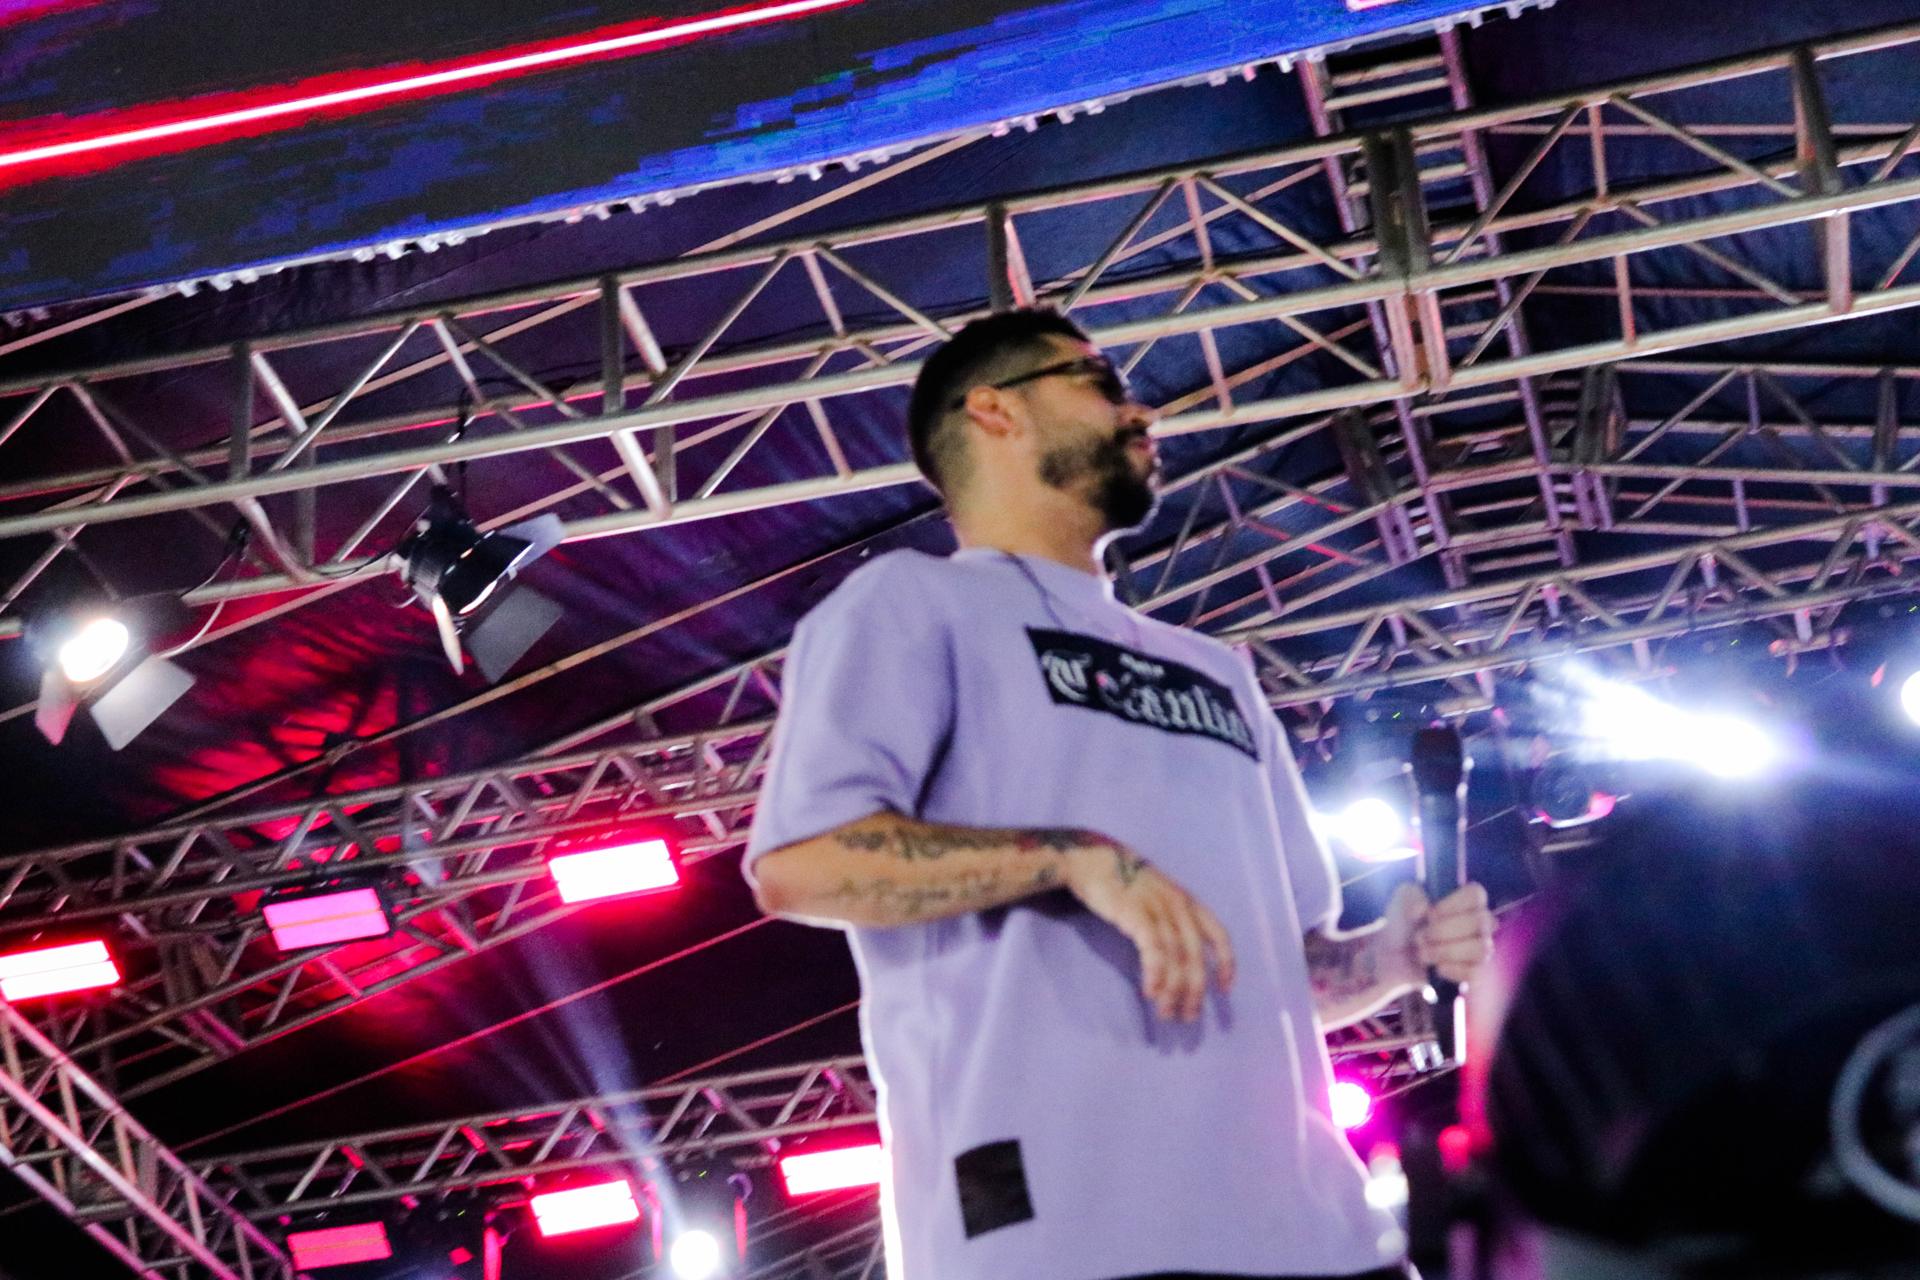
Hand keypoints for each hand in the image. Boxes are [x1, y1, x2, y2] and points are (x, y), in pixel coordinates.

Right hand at [1066, 842, 1234, 1021]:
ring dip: (1172, 990)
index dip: (1225, 962)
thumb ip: (1172, 919)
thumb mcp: (1159, 895)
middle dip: (1194, 990)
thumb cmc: (1125, 882)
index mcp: (1188, 902)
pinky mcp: (1136, 915)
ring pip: (1174, 957)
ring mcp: (1158, 909)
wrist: (1093, 861)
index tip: (1224, 988)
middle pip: (1195, 955)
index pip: (1218, 934)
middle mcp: (1179, 905)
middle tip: (1188, 1016)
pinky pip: (1152, 950)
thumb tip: (1181, 956)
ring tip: (1166, 1012)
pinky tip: (1150, 991)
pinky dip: (1154, 973)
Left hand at [1381, 881, 1494, 988]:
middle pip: (1479, 922)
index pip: (1476, 895)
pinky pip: (1475, 972)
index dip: (1453, 905)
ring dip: (1445, 951)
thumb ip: (1412, 897)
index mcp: (1467, 899)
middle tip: (1420, 936)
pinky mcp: (1476, 971)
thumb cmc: (1405, 920)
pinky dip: (1453, 970)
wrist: (1396, 953)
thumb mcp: (1402, 899)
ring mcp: (1482, 947)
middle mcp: (1481, 922)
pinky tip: (1437, 967)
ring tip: (1423, 953)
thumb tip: (1423, 908)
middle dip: (1443, 931)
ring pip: (1481, 949)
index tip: (1430, 914)